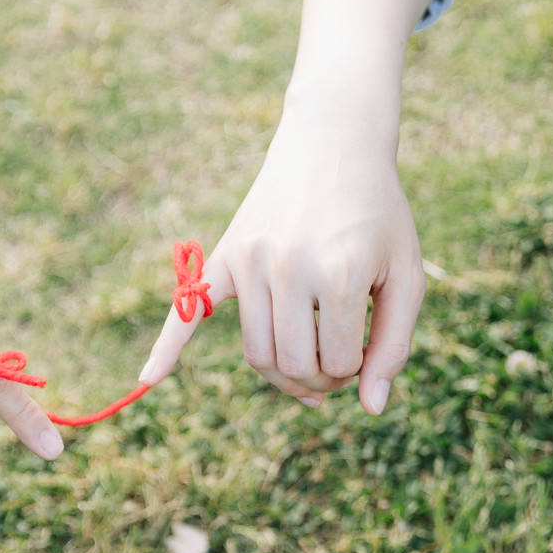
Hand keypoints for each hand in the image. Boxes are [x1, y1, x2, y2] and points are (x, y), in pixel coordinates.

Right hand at [139, 88, 424, 413]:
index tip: (366, 353)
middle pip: (292, 365)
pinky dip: (166, 347)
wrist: (334, 144)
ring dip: (283, 374)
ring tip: (309, 362)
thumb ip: (395, 344)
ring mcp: (250, 260)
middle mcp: (287, 268)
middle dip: (319, 380)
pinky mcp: (225, 254)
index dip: (355, 371)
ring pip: (256, 353)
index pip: (337, 364)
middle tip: (339, 365)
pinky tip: (147, 379)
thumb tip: (371, 408)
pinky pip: (190, 309)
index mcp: (338, 275)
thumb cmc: (378, 214)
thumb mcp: (405, 274)